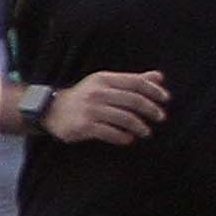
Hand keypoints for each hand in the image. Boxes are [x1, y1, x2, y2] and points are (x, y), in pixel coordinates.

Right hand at [36, 69, 166, 144]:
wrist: (50, 110)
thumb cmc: (84, 97)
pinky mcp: (84, 126)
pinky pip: (110, 132)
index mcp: (104, 79)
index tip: (166, 99)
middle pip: (133, 100)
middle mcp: (98, 92)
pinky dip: (123, 137)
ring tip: (146, 132)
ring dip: (140, 126)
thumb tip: (159, 77)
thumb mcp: (105, 83)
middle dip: (151, 110)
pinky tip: (128, 139)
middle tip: (160, 118)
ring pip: (125, 118)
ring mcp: (90, 109)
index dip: (154, 91)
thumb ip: (132, 80)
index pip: (136, 82)